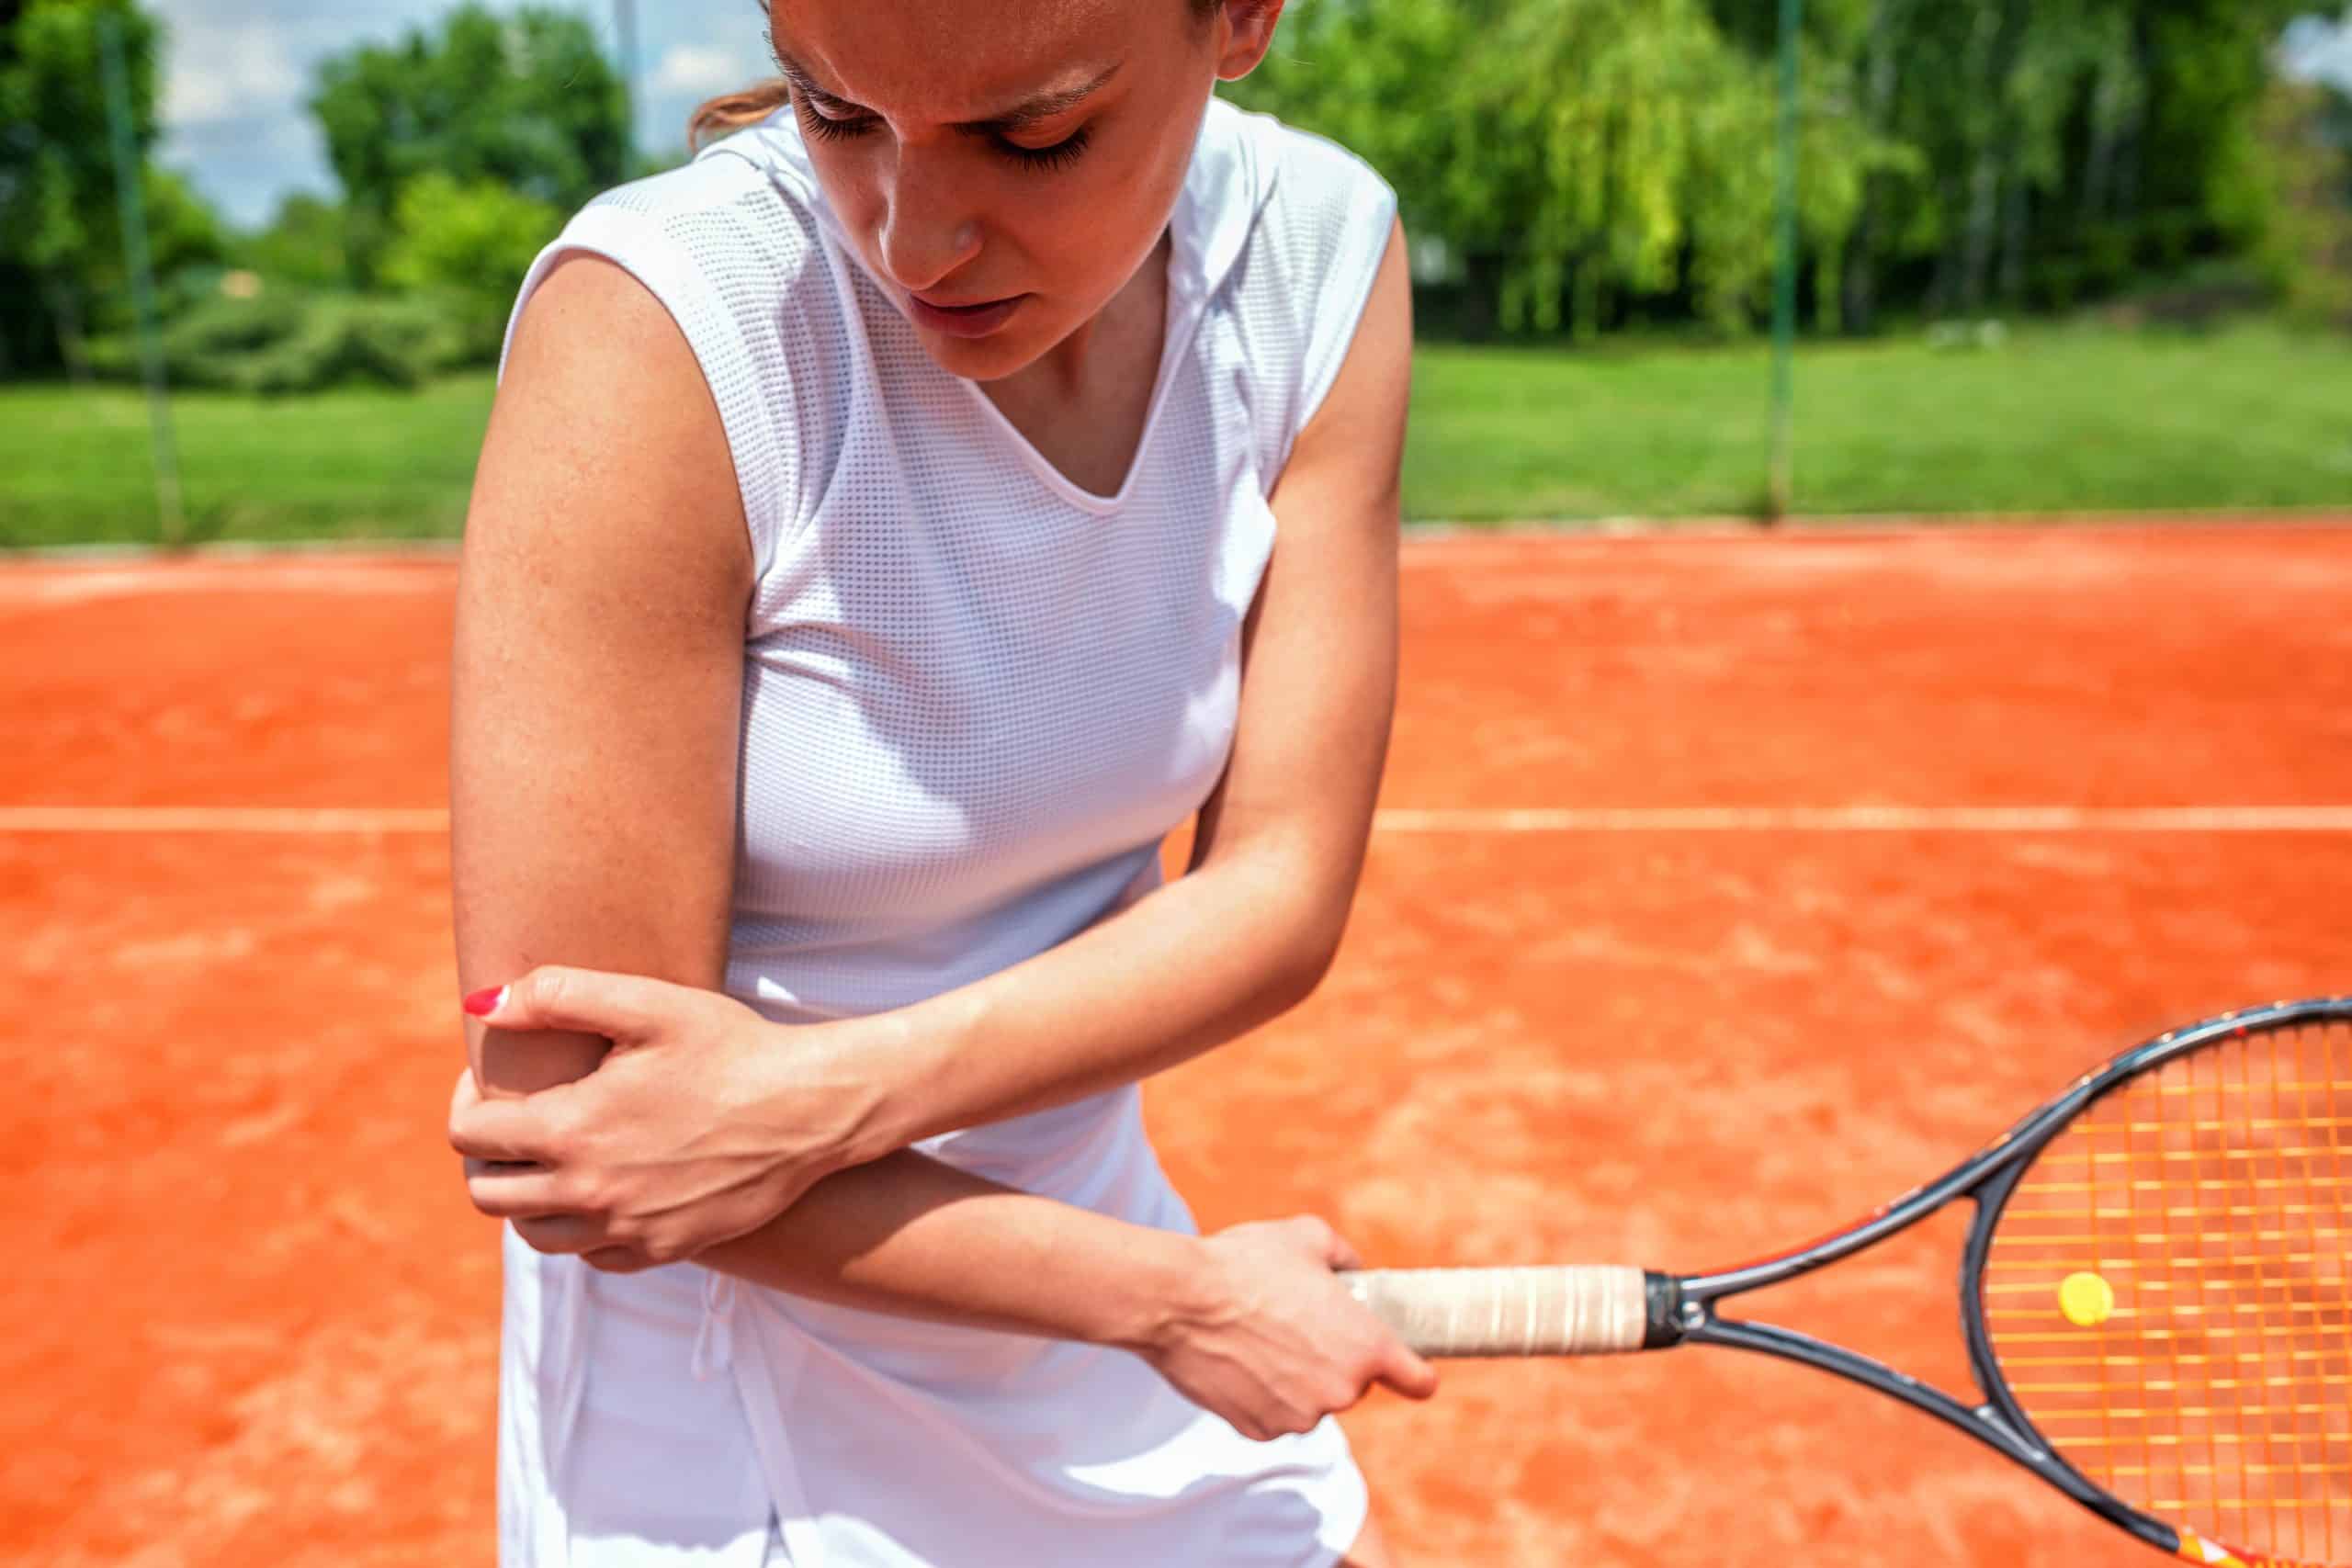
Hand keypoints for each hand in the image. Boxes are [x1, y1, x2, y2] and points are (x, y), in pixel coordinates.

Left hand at [447, 966, 880, 1270]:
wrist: (811, 1110)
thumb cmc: (733, 1047)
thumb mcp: (649, 1003)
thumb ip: (558, 995)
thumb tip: (481, 1004)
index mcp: (572, 1130)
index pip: (469, 1135)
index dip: (465, 1100)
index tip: (489, 1079)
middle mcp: (589, 1191)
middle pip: (487, 1195)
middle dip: (484, 1155)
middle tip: (512, 1120)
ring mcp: (627, 1228)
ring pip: (533, 1234)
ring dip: (526, 1197)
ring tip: (550, 1157)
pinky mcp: (664, 1249)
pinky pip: (592, 1256)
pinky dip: (580, 1228)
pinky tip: (602, 1188)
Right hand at [1140, 1216, 1437, 1439]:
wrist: (1181, 1299)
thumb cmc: (1247, 1263)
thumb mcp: (1308, 1236)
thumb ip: (1344, 1256)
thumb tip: (1352, 1269)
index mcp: (1367, 1346)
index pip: (1419, 1381)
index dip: (1414, 1373)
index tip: (1405, 1367)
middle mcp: (1342, 1391)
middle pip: (1354, 1385)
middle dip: (1334, 1360)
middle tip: (1298, 1325)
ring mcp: (1300, 1417)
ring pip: (1310, 1402)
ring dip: (1295, 1379)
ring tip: (1259, 1337)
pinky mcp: (1260, 1431)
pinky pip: (1273, 1415)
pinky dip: (1261, 1395)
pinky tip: (1238, 1360)